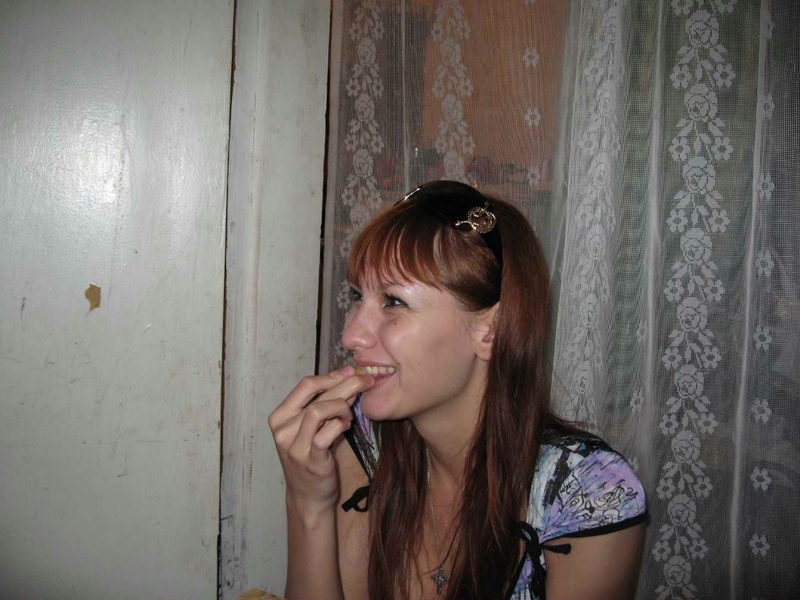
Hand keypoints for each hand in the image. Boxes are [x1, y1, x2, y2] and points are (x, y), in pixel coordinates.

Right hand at [268, 366, 373, 509]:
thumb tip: (349, 378)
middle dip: (346, 383)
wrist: (308, 496)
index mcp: (280, 416)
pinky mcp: (310, 460)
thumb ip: (327, 404)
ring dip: (341, 407)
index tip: (352, 372)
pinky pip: (327, 433)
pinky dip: (340, 425)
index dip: (331, 375)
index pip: (305, 385)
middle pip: (315, 394)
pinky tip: (346, 427)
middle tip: (367, 380)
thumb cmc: (312, 457)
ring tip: (349, 415)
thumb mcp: (313, 427)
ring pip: (319, 410)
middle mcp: (282, 429)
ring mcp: (294, 445)